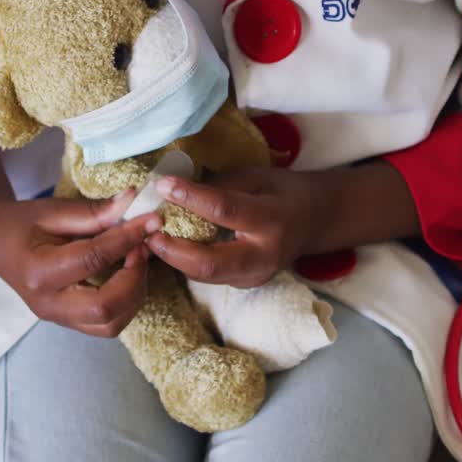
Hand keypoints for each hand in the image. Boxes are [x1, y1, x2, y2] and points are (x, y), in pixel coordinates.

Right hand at [0, 191, 160, 337]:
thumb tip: (134, 200)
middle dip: (134, 278)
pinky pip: (106, 324)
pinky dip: (126, 303)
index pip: (94, 259)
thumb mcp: (54, 211)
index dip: (128, 238)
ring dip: (134, 294)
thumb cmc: (22, 223)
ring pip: (110, 324)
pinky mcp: (68, 321)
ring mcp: (57, 318)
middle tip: (142, 247)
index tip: (151, 220)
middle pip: (105, 308)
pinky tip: (127, 275)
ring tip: (136, 260)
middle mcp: (47, 304)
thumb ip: (95, 212)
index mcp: (39, 272)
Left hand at [145, 167, 327, 287]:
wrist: (314, 222)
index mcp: (271, 220)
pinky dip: (184, 261)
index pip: (224, 210)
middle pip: (209, 262)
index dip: (190, 198)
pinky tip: (168, 246)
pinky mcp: (244, 285)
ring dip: (172, 257)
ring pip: (204, 275)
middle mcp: (264, 256)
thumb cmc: (283, 193)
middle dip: (172, 249)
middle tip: (147, 230)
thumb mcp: (257, 177)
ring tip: (149, 236)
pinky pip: (208, 276)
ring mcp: (255, 276)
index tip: (162, 185)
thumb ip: (220, 185)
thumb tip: (175, 188)